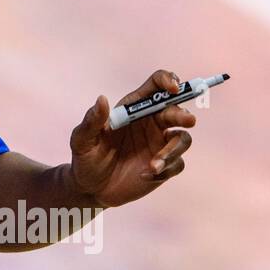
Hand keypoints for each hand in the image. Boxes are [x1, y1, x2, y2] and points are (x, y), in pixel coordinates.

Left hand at [68, 68, 196, 207]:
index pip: (156, 85)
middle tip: (187, 120)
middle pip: (176, 110)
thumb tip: (102, 99)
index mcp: (133, 108)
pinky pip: (177, 164)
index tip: (173, 87)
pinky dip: (165, 169)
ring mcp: (160, 144)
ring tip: (154, 165)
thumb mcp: (82, 139)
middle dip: (182, 114)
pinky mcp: (165, 166)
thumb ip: (92, 121)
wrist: (91, 189)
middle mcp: (151, 122)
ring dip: (173, 150)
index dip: (168, 80)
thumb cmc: (85, 158)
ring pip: (183, 138)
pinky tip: (145, 176)